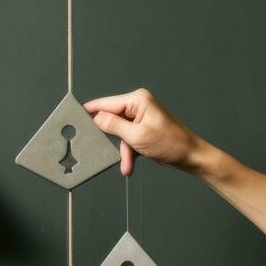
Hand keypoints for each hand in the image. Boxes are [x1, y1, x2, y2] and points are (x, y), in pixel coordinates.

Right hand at [83, 87, 208, 176]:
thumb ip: (113, 126)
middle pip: (112, 119)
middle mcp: (139, 105)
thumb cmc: (171, 143)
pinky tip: (129, 166)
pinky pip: (129, 140)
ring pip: (120, 133)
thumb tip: (96, 118)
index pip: (106, 103)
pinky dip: (129, 153)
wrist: (191, 156)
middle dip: (110, 138)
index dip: (90, 112)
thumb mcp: (136, 136)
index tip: (75, 118)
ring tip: (127, 165)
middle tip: (98, 147)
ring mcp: (142, 118)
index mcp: (137, 100)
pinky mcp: (144, 129)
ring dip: (123, 151)